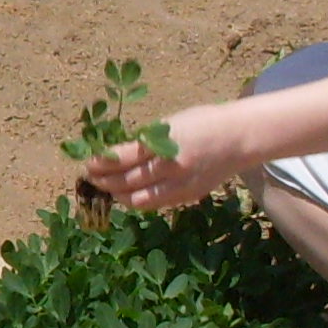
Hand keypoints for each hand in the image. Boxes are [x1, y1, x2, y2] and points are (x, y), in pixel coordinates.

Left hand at [78, 101, 250, 212]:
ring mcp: (182, 186)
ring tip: (106, 187)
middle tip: (91, 177)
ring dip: (118, 195)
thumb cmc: (202, 123)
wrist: (240, 138)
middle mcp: (173, 168)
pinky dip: (138, 200)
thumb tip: (112, 154)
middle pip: (127, 182)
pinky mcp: (188, 197)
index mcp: (166, 143)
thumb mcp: (169, 123)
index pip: (123, 157)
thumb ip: (144, 141)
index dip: (101, 162)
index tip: (87, 162)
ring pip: (139, 200)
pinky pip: (156, 204)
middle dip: (104, 181)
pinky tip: (128, 193)